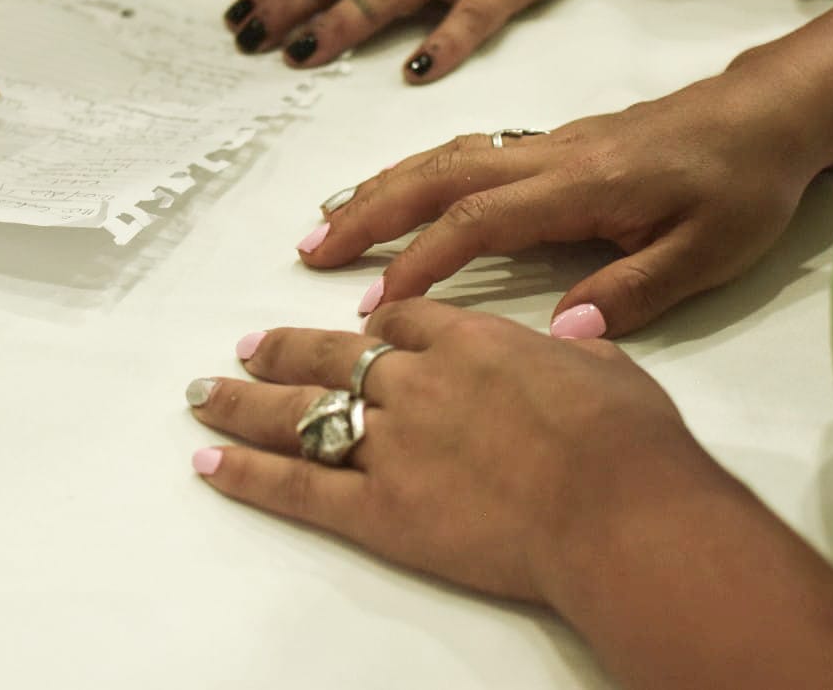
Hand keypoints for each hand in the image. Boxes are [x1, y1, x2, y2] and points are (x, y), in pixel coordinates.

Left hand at [186, 300, 723, 608]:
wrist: (617, 510)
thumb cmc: (628, 441)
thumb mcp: (608, 371)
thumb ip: (577, 350)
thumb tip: (576, 332)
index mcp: (471, 342)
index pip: (402, 321)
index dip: (372, 324)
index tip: (355, 326)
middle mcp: (418, 382)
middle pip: (334, 357)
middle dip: (287, 349)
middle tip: (249, 345)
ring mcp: (392, 444)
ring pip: (303, 412)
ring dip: (246, 402)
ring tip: (204, 393)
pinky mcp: (379, 510)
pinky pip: (301, 488)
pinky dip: (250, 476)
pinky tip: (210, 465)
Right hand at [296, 72, 823, 336]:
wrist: (765, 115)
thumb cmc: (740, 186)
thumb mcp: (706, 252)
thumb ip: (631, 292)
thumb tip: (556, 335)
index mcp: (581, 184)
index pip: (480, 218)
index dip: (425, 260)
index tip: (380, 306)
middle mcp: (549, 154)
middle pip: (439, 172)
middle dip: (371, 210)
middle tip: (311, 249)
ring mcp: (546, 142)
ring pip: (445, 154)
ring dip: (382, 185)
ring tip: (330, 221)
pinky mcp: (551, 143)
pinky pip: (464, 150)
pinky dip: (415, 171)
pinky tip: (394, 192)